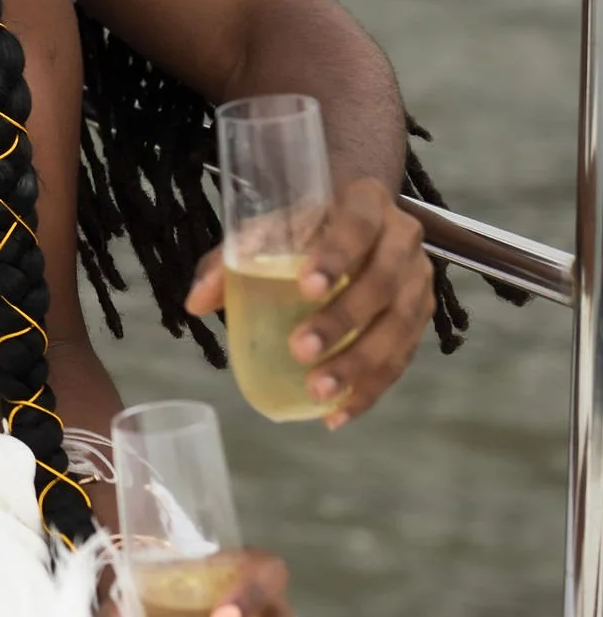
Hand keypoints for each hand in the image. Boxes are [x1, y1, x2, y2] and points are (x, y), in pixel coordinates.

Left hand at [185, 176, 434, 428]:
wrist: (356, 222)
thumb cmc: (305, 228)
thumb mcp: (269, 229)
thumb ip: (230, 259)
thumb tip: (195, 302)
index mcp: (366, 203)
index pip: (357, 225)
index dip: (336, 256)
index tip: (306, 288)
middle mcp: (403, 239)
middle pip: (382, 282)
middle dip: (343, 320)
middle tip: (301, 350)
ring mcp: (418, 280)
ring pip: (398, 327)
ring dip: (359, 364)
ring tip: (318, 392)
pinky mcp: (421, 317)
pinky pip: (402, 358)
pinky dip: (371, 389)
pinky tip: (338, 413)